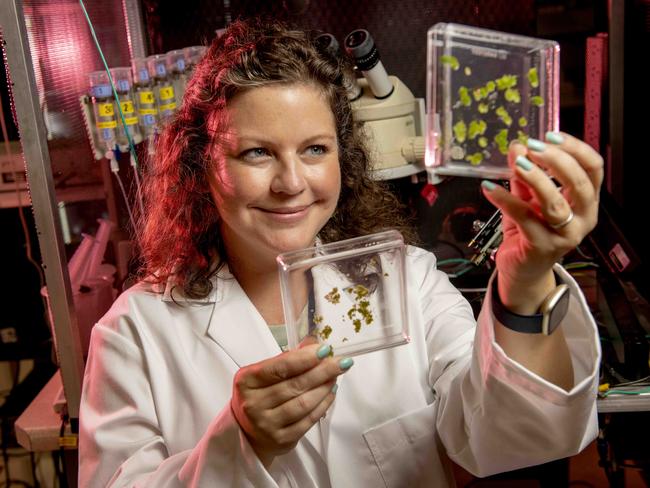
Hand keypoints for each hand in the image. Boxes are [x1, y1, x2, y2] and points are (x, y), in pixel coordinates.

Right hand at [230, 343, 351, 465]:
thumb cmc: (259, 396)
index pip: (279, 367)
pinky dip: (323, 404)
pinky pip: (308, 420)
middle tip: (340, 362)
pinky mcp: (282, 439)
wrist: (248, 432)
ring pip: (304, 403)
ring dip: (324, 387)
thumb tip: (314, 342)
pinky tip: (330, 393)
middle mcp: (253, 404)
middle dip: (322, 371)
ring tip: (335, 376)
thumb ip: (288, 358)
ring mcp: (267, 424)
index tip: (324, 350)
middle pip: (295, 385)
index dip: (304, 358)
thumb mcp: (264, 373)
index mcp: (246, 381)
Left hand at [481, 132, 603, 309]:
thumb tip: (517, 146)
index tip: (551, 135)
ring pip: (556, 203)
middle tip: (533, 147)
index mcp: (586, 202)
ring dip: (536, 179)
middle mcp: (582, 219)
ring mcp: (564, 236)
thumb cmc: (529, 231)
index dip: (575, 149)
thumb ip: (523, 173)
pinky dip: (505, 200)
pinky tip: (489, 189)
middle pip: (580, 183)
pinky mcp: (542, 247)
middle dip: (556, 161)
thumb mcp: (528, 197)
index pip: (593, 169)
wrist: (521, 269)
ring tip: (517, 163)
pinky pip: (524, 218)